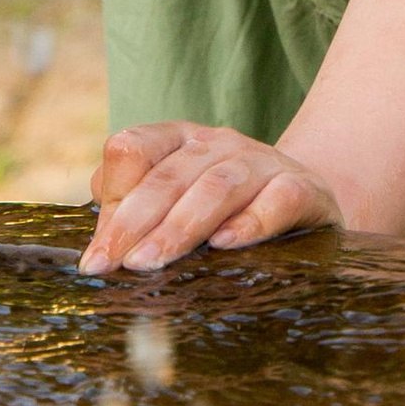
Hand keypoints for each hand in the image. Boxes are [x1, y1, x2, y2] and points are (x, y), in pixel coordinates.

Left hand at [78, 123, 339, 276]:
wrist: (306, 201)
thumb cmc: (225, 211)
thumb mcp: (175, 203)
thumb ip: (132, 212)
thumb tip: (99, 247)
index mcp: (179, 140)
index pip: (133, 148)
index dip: (112, 200)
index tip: (98, 257)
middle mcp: (219, 143)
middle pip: (168, 175)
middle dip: (135, 222)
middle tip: (114, 265)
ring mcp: (263, 162)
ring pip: (216, 186)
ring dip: (179, 227)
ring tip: (151, 263)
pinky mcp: (303, 189)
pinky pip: (278, 199)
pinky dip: (251, 221)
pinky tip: (225, 246)